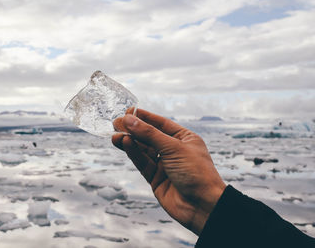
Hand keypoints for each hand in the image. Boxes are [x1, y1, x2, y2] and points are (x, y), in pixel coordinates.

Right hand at [112, 108, 225, 234]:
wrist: (203, 206)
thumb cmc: (197, 173)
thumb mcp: (173, 148)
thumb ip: (149, 134)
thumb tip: (130, 120)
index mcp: (184, 139)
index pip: (161, 124)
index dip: (145, 117)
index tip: (129, 111)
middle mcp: (174, 150)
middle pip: (149, 136)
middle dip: (133, 130)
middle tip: (116, 123)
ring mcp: (164, 165)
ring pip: (143, 150)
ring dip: (130, 141)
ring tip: (116, 135)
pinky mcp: (156, 178)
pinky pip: (142, 162)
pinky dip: (133, 153)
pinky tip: (125, 144)